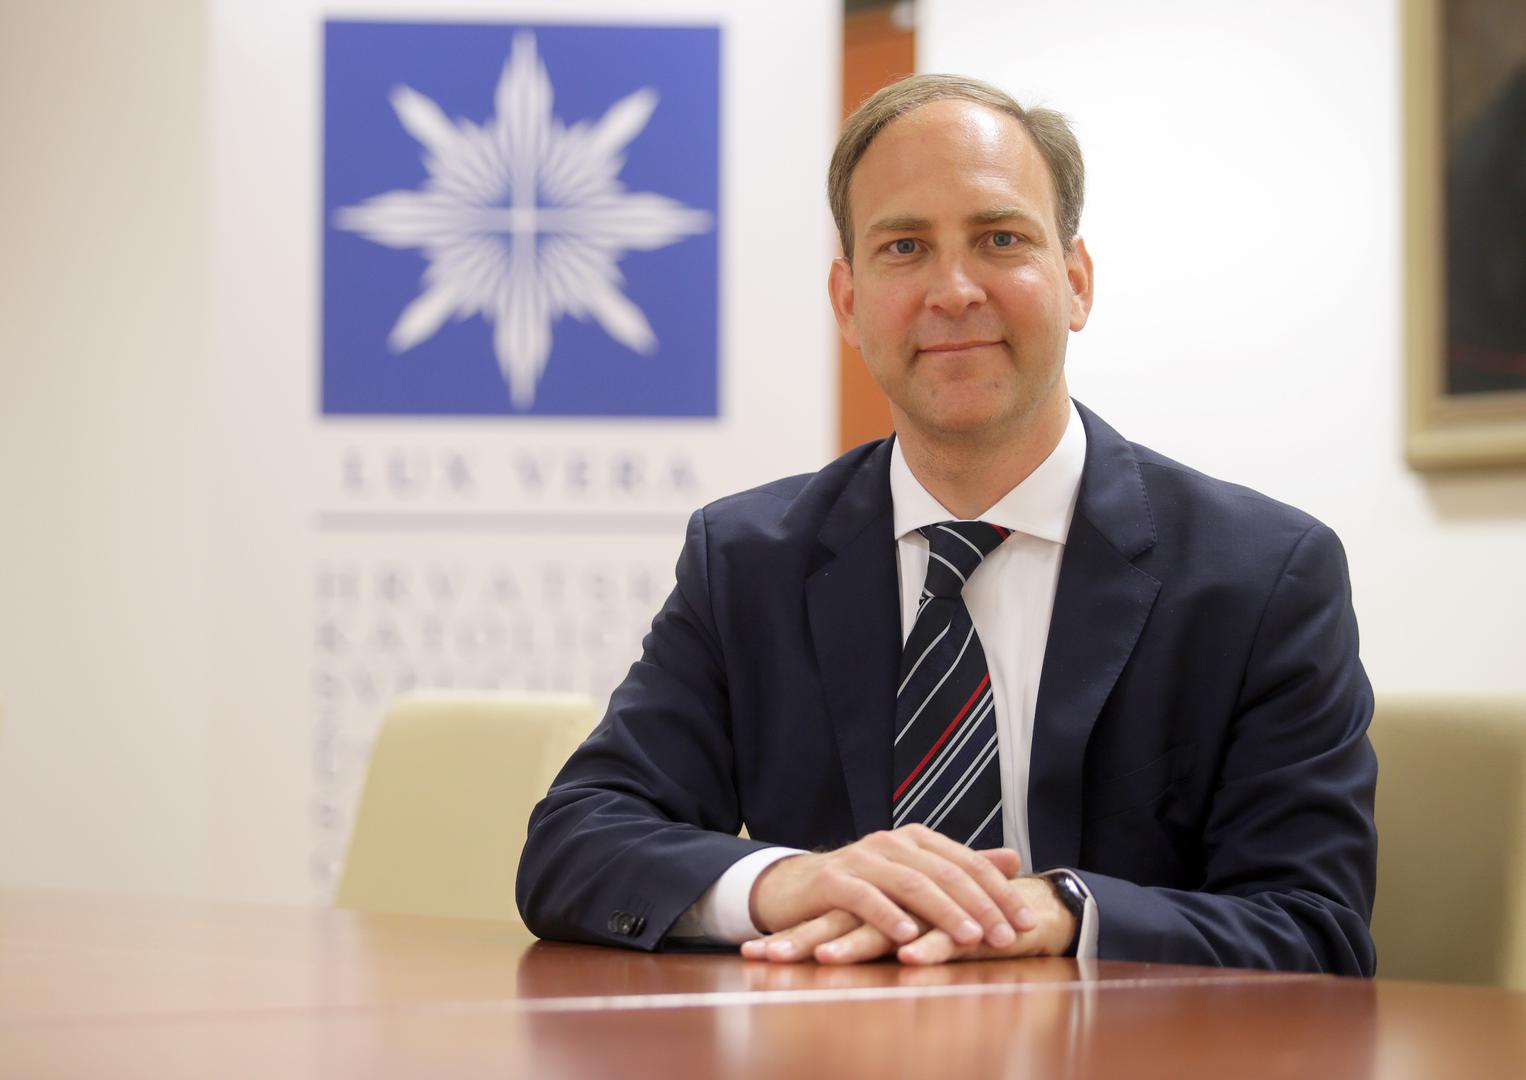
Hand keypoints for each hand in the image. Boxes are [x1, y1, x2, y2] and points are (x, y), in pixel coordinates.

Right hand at [741, 824, 1029, 960]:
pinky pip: (864, 897)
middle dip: (981, 906)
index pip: (968, 863)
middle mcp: (891, 843)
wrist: (794, 888)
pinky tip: (908, 937)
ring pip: (911, 883)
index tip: (1028, 922)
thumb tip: (1013, 859)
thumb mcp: (914, 876)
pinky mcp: (831, 880)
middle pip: (945, 872)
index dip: (1000, 892)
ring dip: (944, 913)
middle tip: (1008, 937)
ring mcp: (860, 858)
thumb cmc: (862, 888)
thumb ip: (961, 868)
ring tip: (970, 939)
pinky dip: (888, 916)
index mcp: (916, 840)